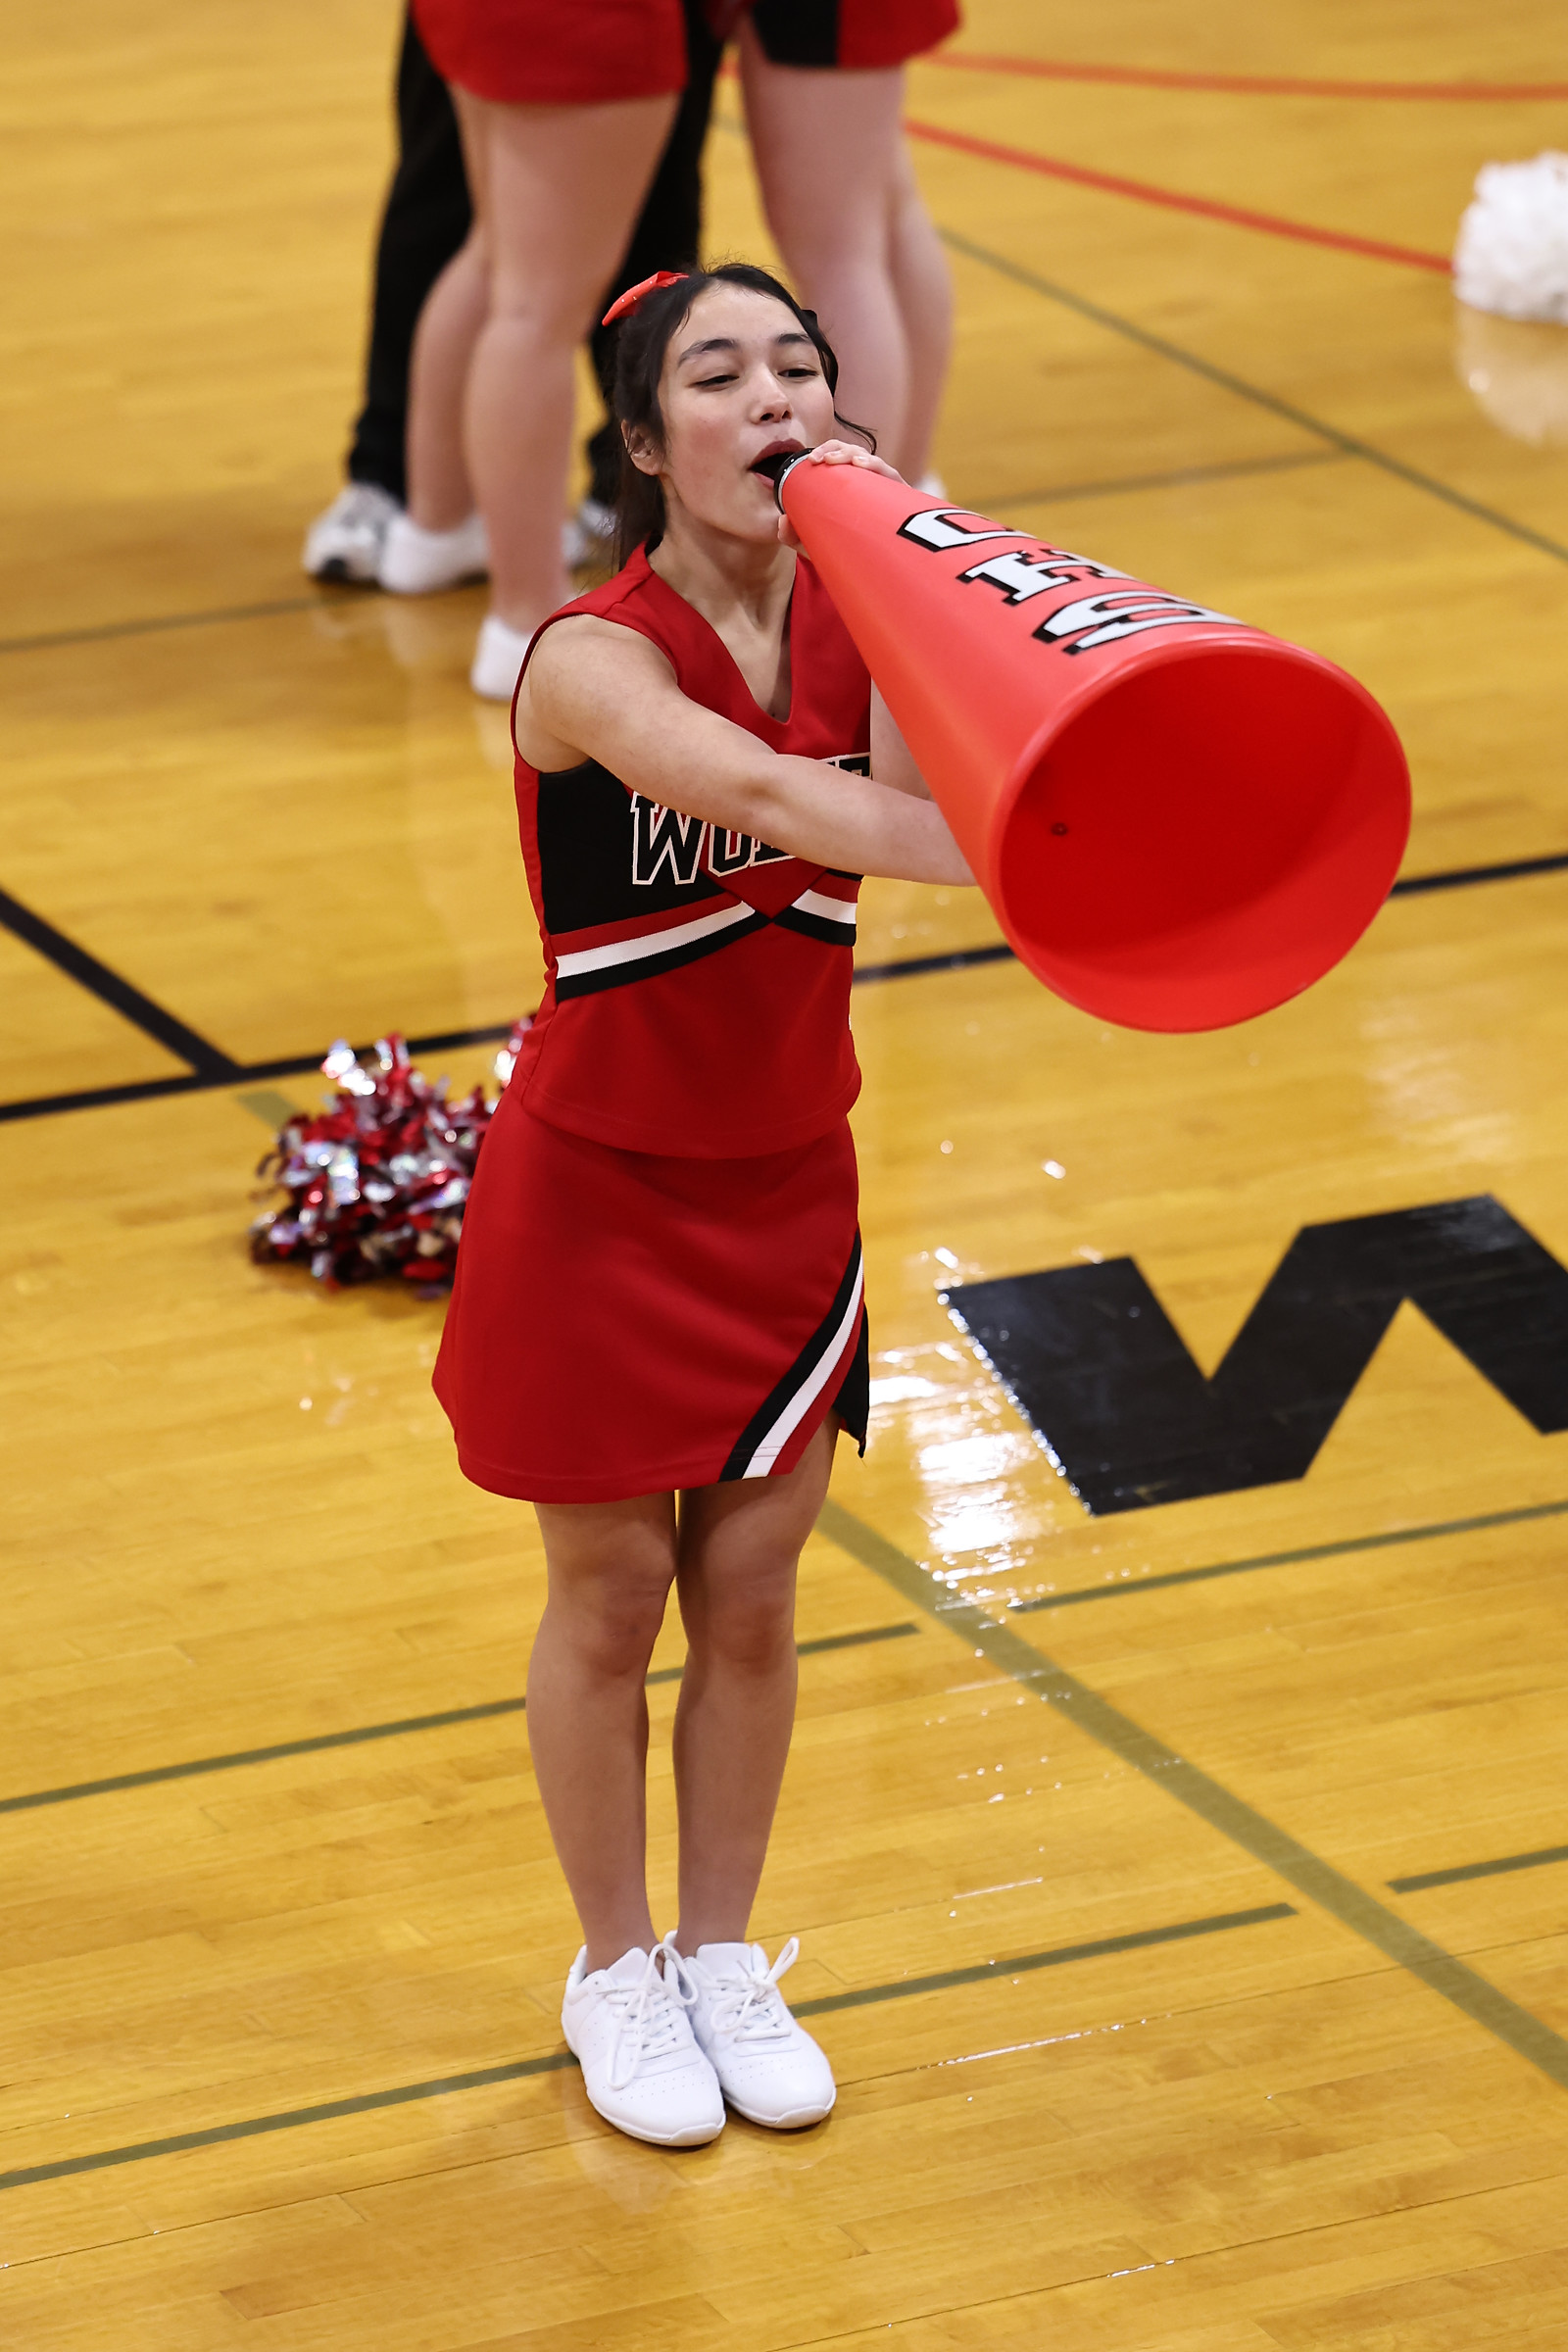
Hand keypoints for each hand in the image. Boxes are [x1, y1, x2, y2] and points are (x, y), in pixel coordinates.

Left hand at [778, 441, 902, 550]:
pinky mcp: (898, 496)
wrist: (872, 568)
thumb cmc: (844, 547)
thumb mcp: (813, 541)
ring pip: (869, 459)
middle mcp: (865, 482)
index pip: (838, 456)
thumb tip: (782, 520)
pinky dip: (875, 466)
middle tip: (823, 460)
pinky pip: (890, 474)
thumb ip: (792, 534)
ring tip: (838, 461)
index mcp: (847, 484)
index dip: (826, 451)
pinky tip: (862, 466)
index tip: (812, 461)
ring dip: (852, 455)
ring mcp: (882, 488)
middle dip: (836, 450)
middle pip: (852, 452)